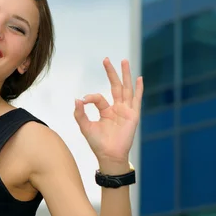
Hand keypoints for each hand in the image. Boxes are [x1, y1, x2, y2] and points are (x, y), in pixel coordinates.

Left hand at [73, 58, 142, 172]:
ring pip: (126, 89)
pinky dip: (138, 89)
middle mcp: (117, 108)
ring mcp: (126, 111)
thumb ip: (80, 114)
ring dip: (125, 75)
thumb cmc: (98, 144)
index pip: (99, 97)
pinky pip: (136, 100)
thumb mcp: (85, 127)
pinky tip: (139, 78)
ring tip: (124, 61)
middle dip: (111, 73)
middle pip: (115, 86)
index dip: (90, 97)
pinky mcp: (133, 115)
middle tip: (106, 59)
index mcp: (106, 111)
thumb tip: (77, 99)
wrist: (109, 156)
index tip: (83, 101)